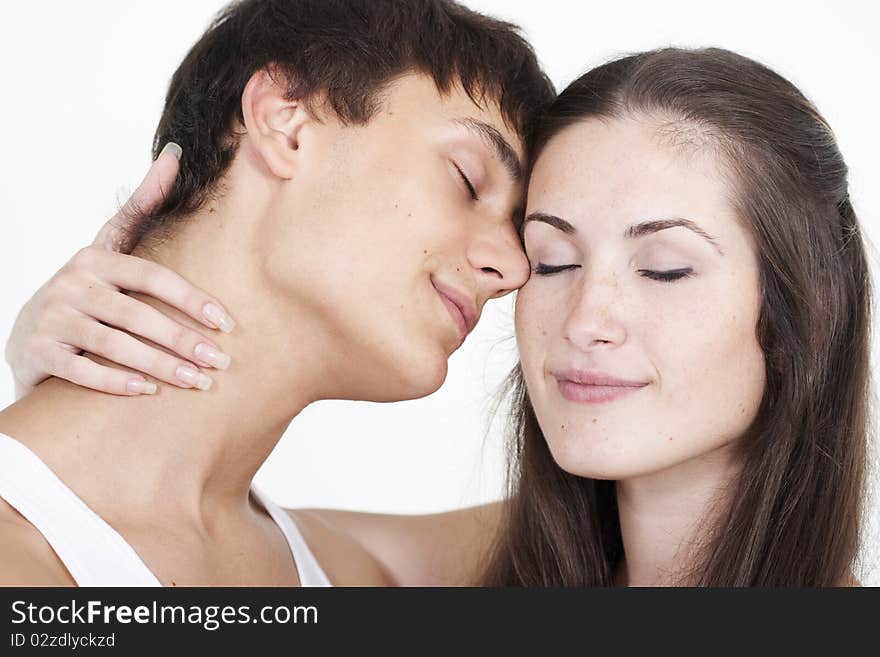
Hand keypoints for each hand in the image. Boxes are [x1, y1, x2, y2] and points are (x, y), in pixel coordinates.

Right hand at [5, 144, 235, 397]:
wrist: (28, 339)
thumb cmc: (86, 293)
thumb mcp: (109, 249)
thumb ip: (140, 208)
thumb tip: (173, 153)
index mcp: (96, 258)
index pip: (151, 275)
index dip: (190, 298)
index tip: (226, 322)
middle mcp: (72, 283)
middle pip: (137, 314)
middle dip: (182, 340)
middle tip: (219, 362)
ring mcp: (52, 317)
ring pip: (115, 344)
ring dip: (161, 366)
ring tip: (197, 382)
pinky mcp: (39, 351)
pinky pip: (83, 369)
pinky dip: (117, 381)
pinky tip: (149, 391)